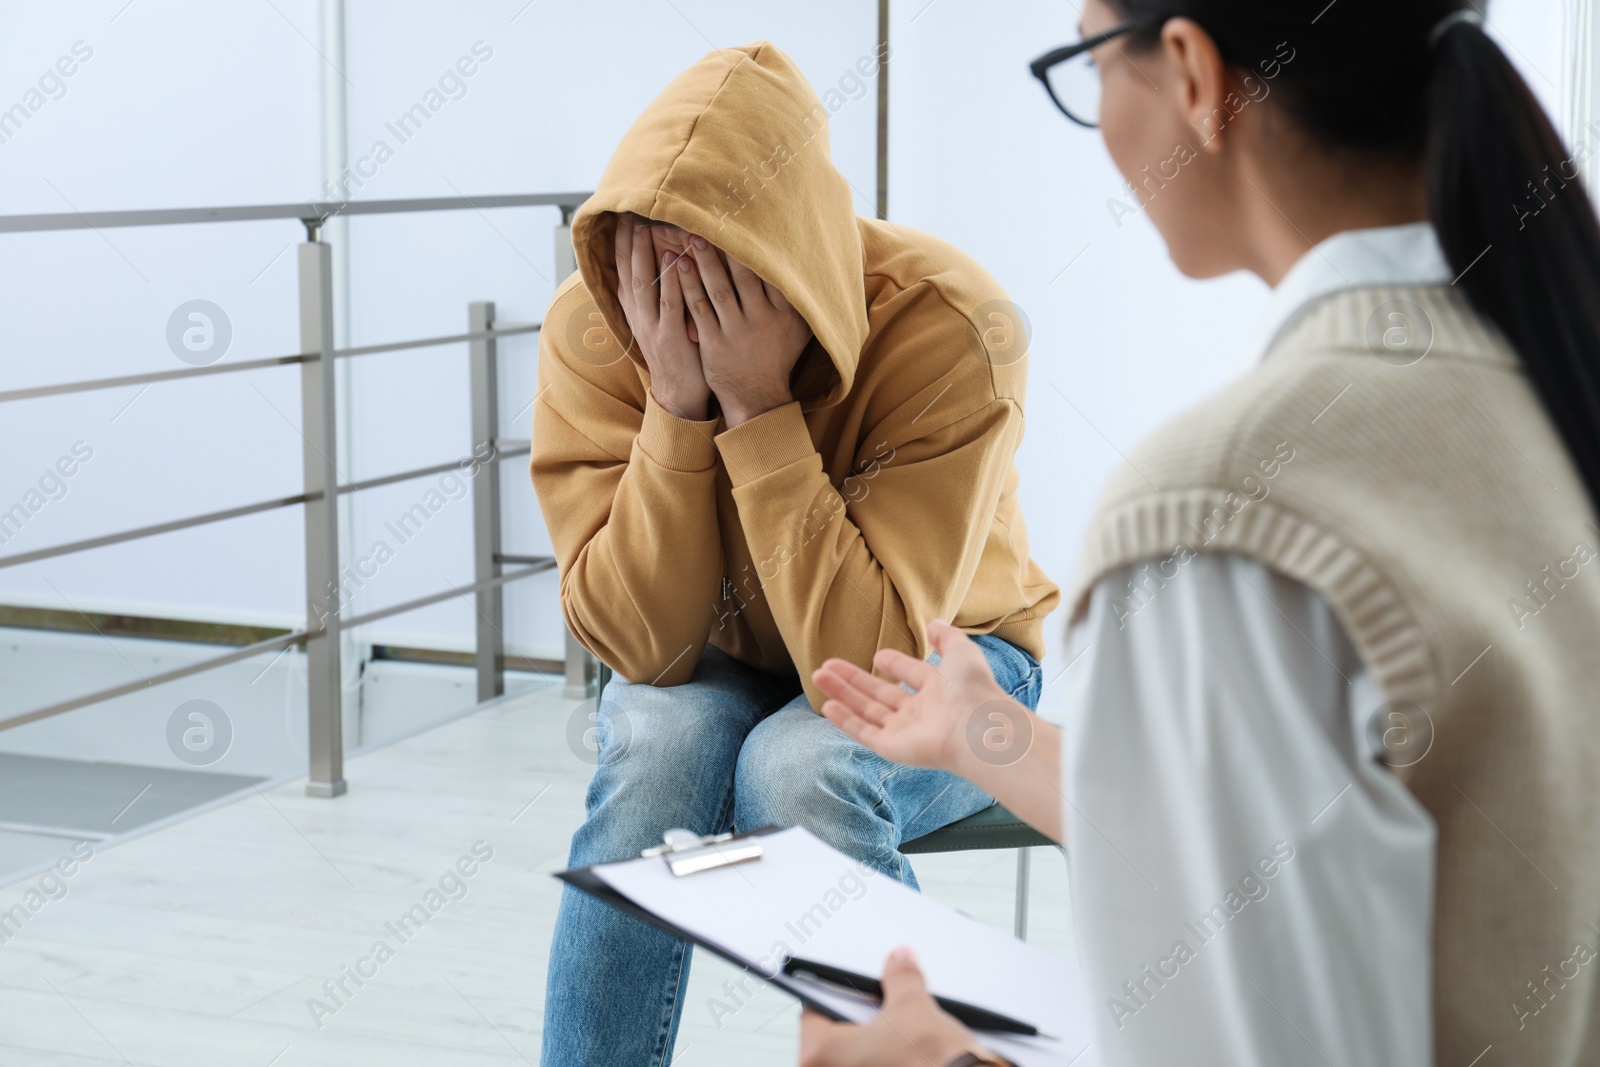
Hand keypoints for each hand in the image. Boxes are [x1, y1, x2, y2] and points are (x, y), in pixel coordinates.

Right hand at [614, 215, 709, 420]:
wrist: (680, 393)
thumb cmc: (678, 351)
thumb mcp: (662, 320)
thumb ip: (660, 293)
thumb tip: (664, 258)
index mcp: (635, 310)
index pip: (623, 269)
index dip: (621, 242)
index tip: (623, 215)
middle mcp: (638, 315)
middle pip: (627, 270)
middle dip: (627, 240)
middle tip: (629, 210)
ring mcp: (652, 326)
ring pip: (643, 284)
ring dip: (644, 254)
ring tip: (645, 226)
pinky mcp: (670, 338)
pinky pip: (670, 305)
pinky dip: (672, 281)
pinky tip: (675, 260)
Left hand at [676, 235, 811, 427]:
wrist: (757, 398)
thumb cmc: (777, 357)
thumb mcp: (800, 330)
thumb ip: (801, 300)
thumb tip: (809, 264)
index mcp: (785, 313)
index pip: (769, 273)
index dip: (755, 247)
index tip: (743, 224)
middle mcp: (762, 320)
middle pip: (742, 276)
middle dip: (726, 247)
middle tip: (712, 220)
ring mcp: (736, 332)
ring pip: (718, 289)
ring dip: (704, 261)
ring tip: (691, 236)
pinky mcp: (714, 343)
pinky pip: (699, 308)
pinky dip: (688, 285)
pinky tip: (679, 265)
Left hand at [799, 947, 992, 1066]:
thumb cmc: (932, 1064)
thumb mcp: (913, 1008)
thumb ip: (900, 979)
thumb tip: (900, 960)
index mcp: (820, 1054)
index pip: (813, 1012)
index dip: (837, 993)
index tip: (848, 986)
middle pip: (835, 1038)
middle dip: (860, 1020)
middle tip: (881, 1004)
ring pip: (857, 1058)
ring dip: (875, 1045)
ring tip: (900, 1030)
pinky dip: (888, 1061)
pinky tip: (909, 1053)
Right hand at [812, 620, 1012, 778]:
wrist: (976, 728)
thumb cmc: (972, 690)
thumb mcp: (962, 652)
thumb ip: (946, 637)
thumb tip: (932, 623)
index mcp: (939, 691)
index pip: (911, 676)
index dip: (895, 665)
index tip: (878, 656)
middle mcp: (920, 713)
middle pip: (879, 695)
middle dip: (853, 680)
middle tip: (827, 665)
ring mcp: (905, 732)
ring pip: (866, 712)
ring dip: (842, 694)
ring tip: (818, 676)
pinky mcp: (893, 748)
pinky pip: (864, 732)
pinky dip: (845, 720)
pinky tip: (826, 705)